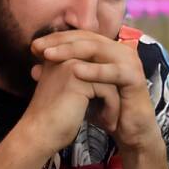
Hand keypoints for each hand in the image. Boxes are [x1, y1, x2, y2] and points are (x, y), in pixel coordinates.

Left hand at [30, 31, 160, 152]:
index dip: (56, 39)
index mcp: (107, 49)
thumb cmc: (103, 110)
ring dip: (71, 51)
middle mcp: (119, 50)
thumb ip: (61, 77)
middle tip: (38, 47)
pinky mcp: (135, 77)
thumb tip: (34, 68)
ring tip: (50, 55)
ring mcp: (129, 61)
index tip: (33, 46)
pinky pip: (113, 71)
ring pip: (97, 50)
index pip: (79, 37)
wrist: (127, 131)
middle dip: (60, 42)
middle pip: (87, 39)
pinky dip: (94, 70)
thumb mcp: (79, 90)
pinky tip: (75, 70)